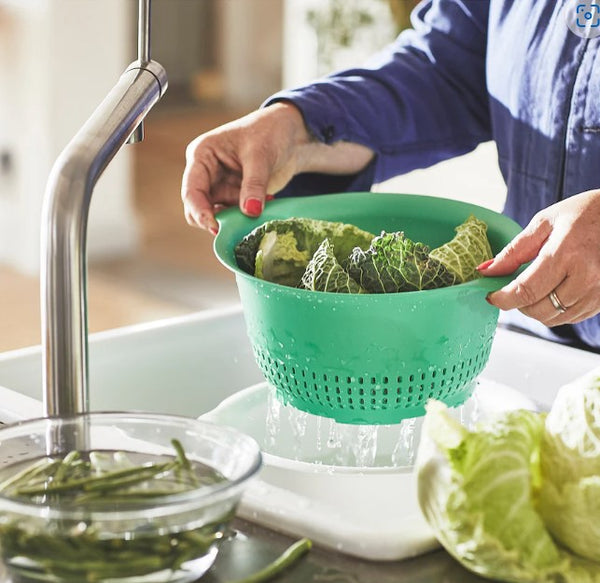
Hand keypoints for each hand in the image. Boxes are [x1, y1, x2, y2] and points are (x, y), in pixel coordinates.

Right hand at [181, 102, 309, 233]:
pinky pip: (235, 214)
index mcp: (202, 155)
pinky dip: (248, 216)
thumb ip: (254, 184)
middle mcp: (206, 173)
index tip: (216, 228)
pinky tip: (268, 202)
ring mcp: (220, 185)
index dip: (200, 212)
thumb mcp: (261, 156)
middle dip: (214, 220)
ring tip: (259, 209)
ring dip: (235, 219)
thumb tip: (250, 212)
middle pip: (198, 207)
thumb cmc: (270, 132)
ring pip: (216, 214)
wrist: (291, 134)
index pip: (192, 190)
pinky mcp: (235, 195)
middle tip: (237, 227)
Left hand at [480, 189, 599, 325]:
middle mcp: (585, 277)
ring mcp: (598, 291)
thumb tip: (485, 270)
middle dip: (518, 304)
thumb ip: (513, 251)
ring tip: (536, 286)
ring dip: (537, 309)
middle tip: (514, 288)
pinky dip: (556, 310)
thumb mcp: (544, 223)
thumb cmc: (584, 213)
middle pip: (538, 310)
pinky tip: (555, 289)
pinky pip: (571, 317)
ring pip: (554, 319)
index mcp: (566, 253)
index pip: (526, 291)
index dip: (503, 299)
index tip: (491, 296)